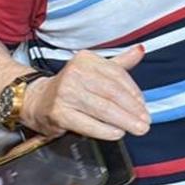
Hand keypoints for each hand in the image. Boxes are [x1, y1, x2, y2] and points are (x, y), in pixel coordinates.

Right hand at [22, 46, 150, 139]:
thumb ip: (119, 64)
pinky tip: (118, 133)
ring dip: (124, 121)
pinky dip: (106, 130)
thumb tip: (140, 51)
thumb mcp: (94, 70)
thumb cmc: (72, 86)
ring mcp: (66, 93)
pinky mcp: (59, 113)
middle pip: (112, 93)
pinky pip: (89, 124)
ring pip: (103, 109)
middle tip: (145, 121)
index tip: (144, 105)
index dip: (134, 92)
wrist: (38, 100)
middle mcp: (75, 72)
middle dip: (132, 109)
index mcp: (86, 59)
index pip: (117, 75)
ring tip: (137, 128)